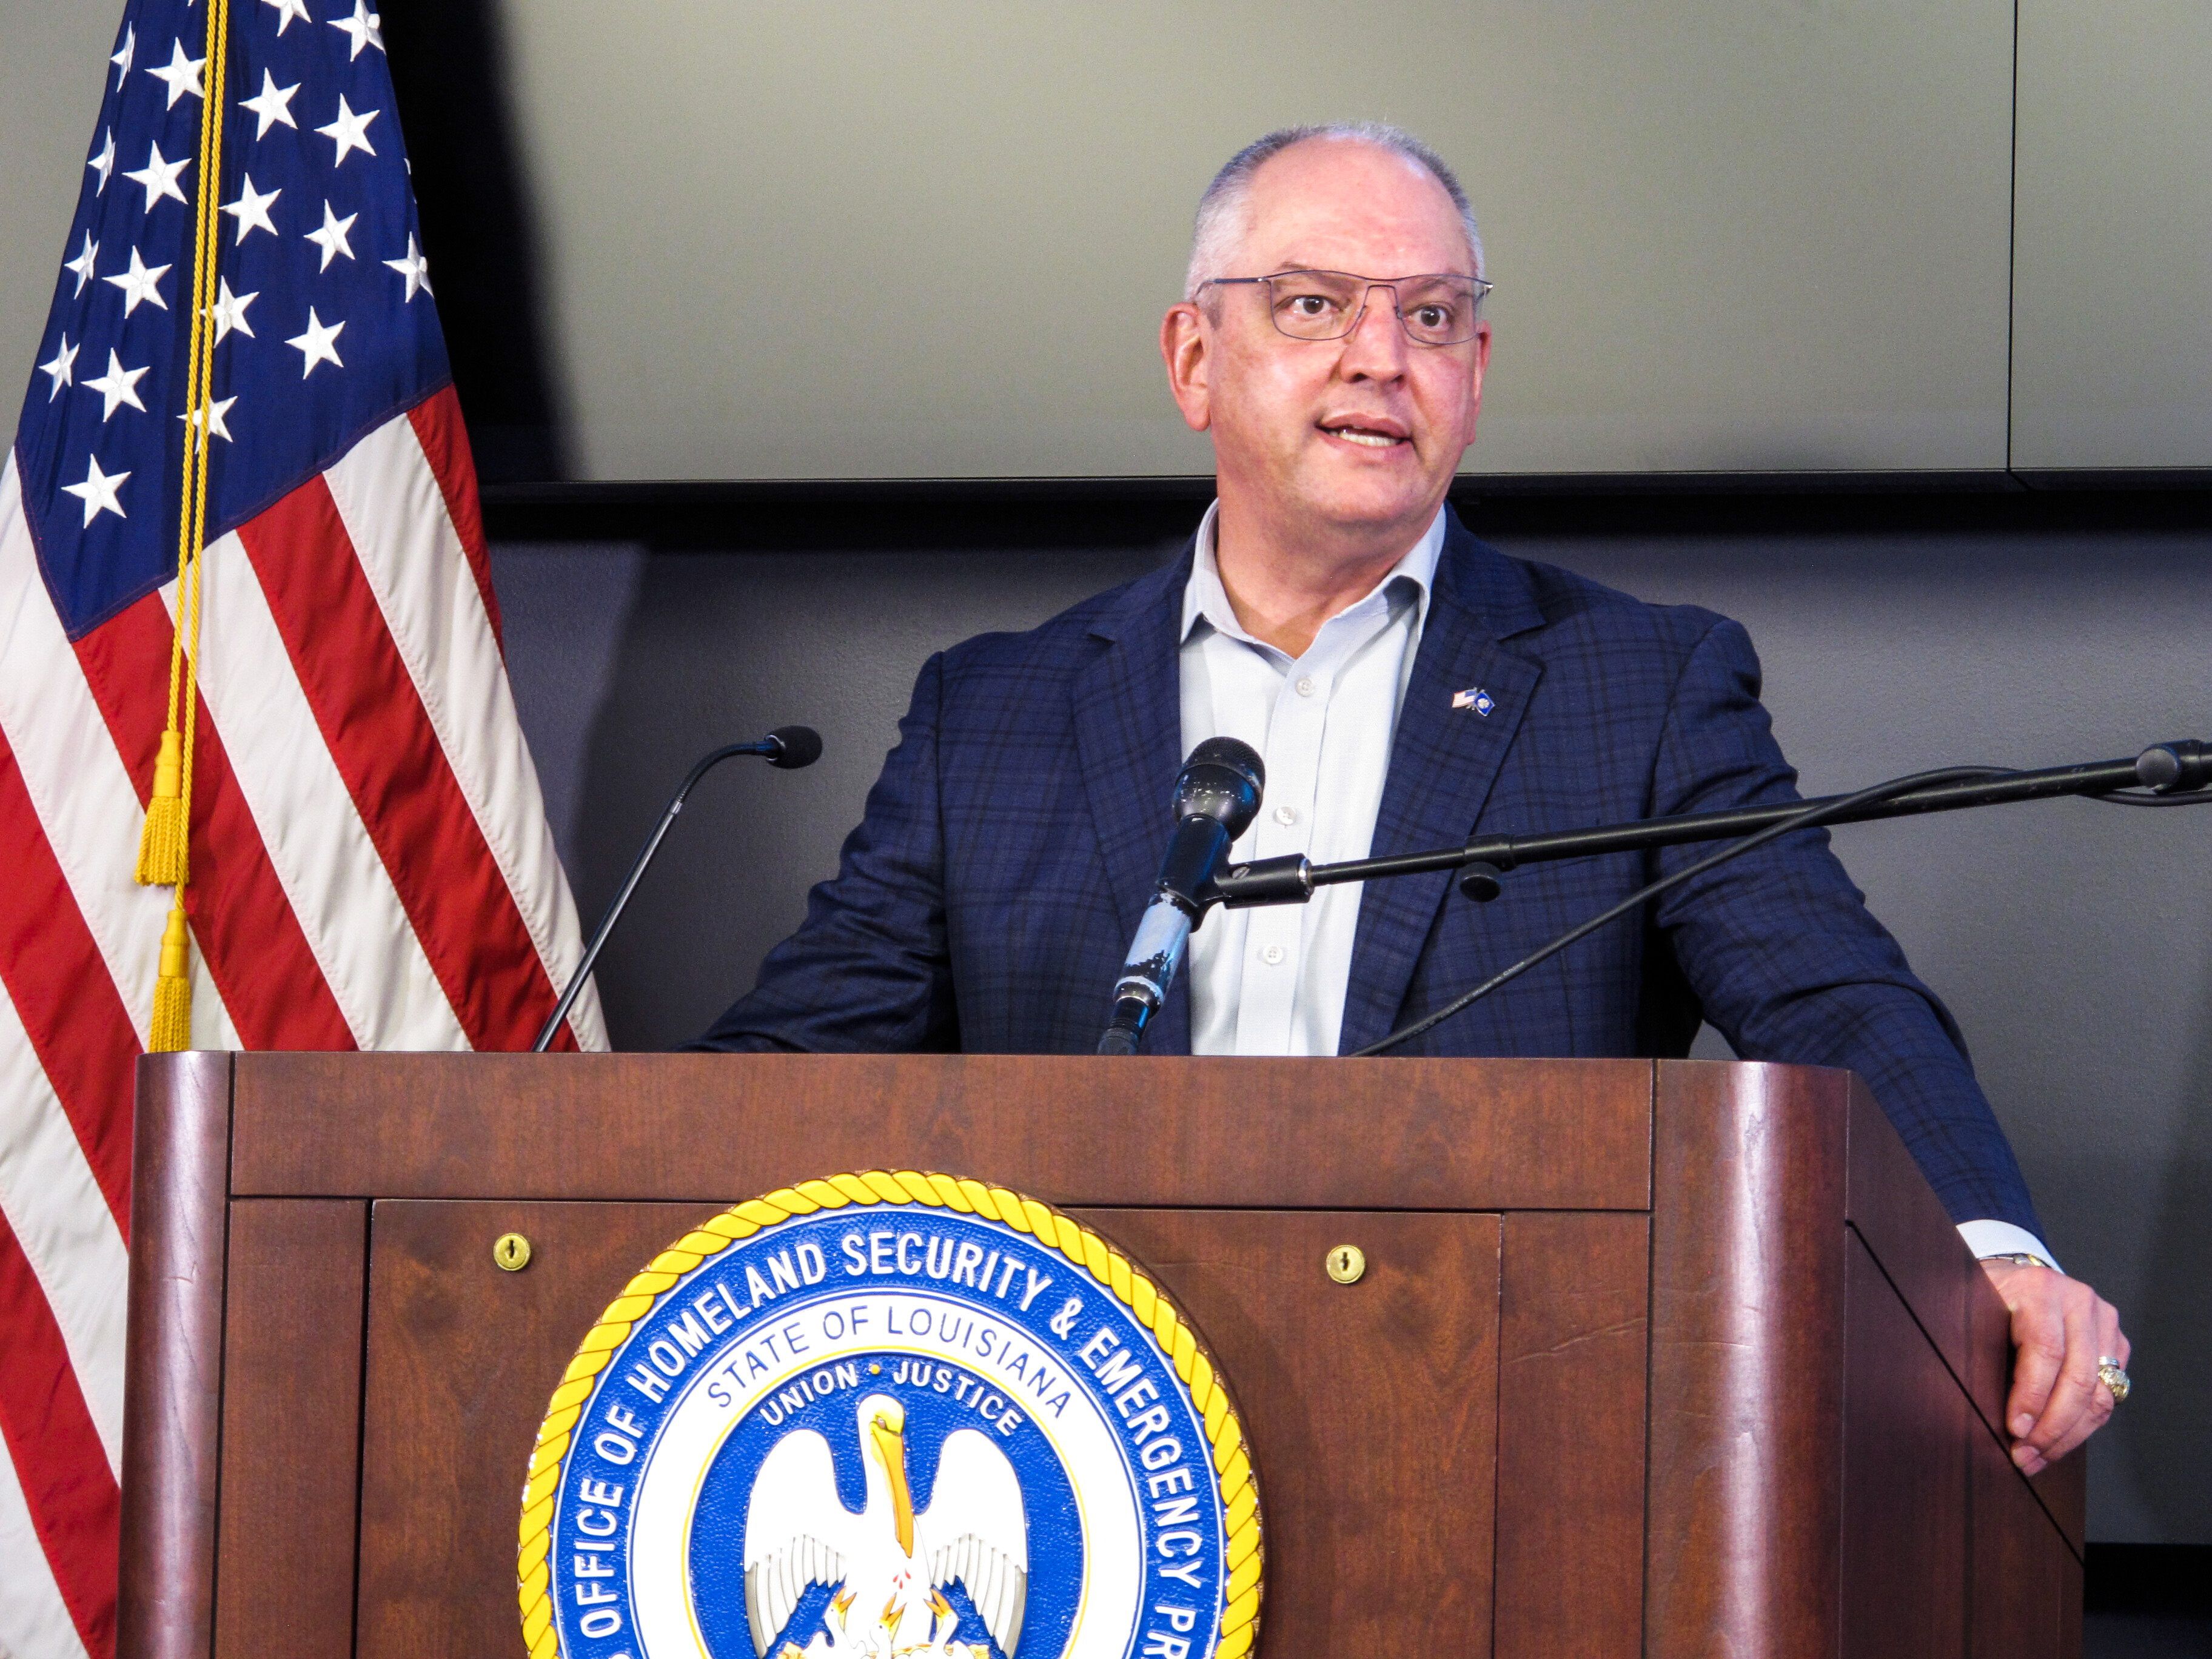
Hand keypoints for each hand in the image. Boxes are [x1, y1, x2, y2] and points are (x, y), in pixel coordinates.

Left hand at [1980, 1259, 2127, 1475]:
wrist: (2012, 1280)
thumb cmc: (1984, 1299)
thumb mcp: (1969, 1308)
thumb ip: (1973, 1343)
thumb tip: (1966, 1402)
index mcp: (2040, 1288)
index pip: (2045, 1350)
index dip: (2031, 1395)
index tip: (2014, 1429)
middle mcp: (2079, 1301)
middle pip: (2078, 1378)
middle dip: (2051, 1427)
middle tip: (2024, 1456)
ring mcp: (2103, 1322)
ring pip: (2099, 1395)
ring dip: (2068, 1435)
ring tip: (2037, 1458)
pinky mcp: (2115, 1343)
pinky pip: (2109, 1396)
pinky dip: (2083, 1426)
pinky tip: (2056, 1443)